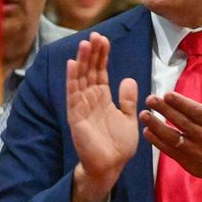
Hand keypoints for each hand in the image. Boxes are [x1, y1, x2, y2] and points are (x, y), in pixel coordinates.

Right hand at [67, 33, 138, 201]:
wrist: (110, 166)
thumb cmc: (118, 145)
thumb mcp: (129, 118)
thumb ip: (128, 100)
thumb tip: (128, 79)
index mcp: (103, 98)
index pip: (101, 72)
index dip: (102, 56)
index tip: (105, 39)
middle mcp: (90, 99)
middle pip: (90, 71)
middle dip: (92, 53)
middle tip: (96, 35)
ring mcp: (81, 106)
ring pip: (80, 79)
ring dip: (82, 61)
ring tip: (84, 43)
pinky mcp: (76, 116)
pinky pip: (73, 94)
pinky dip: (72, 79)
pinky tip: (72, 64)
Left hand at [140, 69, 201, 185]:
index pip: (197, 112)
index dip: (181, 103)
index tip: (167, 94)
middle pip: (182, 122)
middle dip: (165, 110)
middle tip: (150, 99)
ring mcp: (195, 150)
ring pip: (173, 137)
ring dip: (157, 126)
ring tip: (144, 115)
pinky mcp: (187, 161)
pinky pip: (170, 150)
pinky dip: (157, 142)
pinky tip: (147, 131)